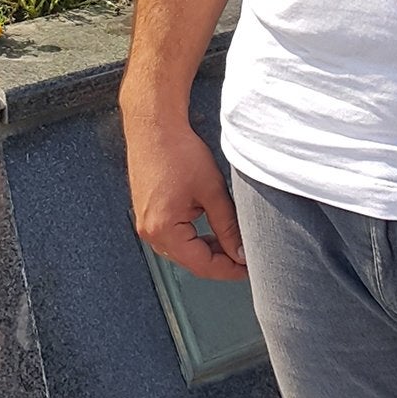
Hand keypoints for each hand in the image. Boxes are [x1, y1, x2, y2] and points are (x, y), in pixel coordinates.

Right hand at [123, 110, 248, 281]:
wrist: (154, 127)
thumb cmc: (179, 152)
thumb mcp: (213, 191)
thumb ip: (228, 226)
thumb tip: (241, 253)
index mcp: (164, 230)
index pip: (202, 265)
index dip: (229, 270)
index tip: (250, 268)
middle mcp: (150, 231)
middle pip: (190, 261)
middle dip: (220, 261)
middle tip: (246, 256)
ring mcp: (146, 223)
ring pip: (183, 250)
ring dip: (207, 249)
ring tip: (232, 241)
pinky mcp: (148, 214)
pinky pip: (174, 236)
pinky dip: (194, 237)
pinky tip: (212, 229)